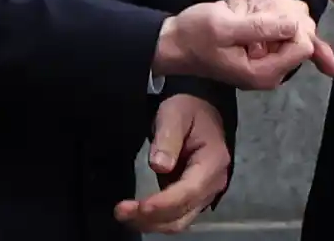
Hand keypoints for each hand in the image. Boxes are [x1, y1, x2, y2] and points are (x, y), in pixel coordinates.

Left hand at [114, 94, 228, 232]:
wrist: (199, 110)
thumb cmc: (187, 110)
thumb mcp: (175, 114)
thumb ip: (168, 138)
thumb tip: (159, 165)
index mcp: (213, 162)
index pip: (189, 191)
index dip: (164, 203)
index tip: (140, 207)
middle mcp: (213, 184)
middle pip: (183, 213)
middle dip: (152, 218)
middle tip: (120, 212)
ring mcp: (204, 194)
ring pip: (179, 221)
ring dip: (151, 223)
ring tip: (123, 215)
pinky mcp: (192, 198)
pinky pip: (176, 216)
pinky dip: (155, 220)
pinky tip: (135, 214)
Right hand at [151, 1, 312, 88]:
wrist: (174, 44)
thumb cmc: (195, 35)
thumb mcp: (224, 26)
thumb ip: (260, 27)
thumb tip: (295, 24)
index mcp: (263, 73)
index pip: (303, 47)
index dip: (293, 23)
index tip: (272, 9)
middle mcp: (270, 74)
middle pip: (301, 41)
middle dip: (286, 19)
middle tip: (259, 7)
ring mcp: (266, 65)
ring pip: (290, 35)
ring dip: (277, 17)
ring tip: (250, 10)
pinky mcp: (260, 56)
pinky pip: (278, 34)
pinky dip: (269, 20)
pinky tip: (250, 14)